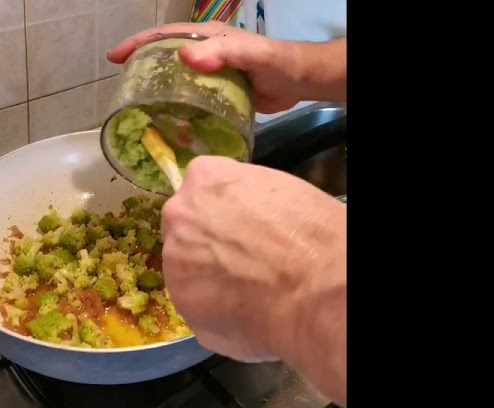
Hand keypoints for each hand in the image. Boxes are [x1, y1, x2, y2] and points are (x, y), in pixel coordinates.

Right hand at [106, 22, 307, 113]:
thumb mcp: (250, 53)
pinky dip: (176, 104)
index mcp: (208, 36)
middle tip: (120, 81)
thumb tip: (184, 55)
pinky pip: (191, 95)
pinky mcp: (218, 91)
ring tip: (136, 103)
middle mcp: (205, 51)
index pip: (166, 35)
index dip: (139, 43)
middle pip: (165, 54)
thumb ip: (222, 52)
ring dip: (156, 85)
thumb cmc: (275, 62)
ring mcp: (210, 71)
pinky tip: (167, 120)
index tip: (115, 56)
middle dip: (141, 63)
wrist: (299, 82)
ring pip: (176, 76)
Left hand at [160, 156, 346, 364]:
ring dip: (209, 280)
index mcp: (204, 179)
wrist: (317, 287)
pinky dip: (217, 312)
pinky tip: (247, 314)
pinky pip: (198, 308)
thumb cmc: (310, 233)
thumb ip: (242, 199)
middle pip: (184, 229)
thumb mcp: (277, 190)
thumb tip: (238, 217)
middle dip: (206, 244)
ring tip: (249, 292)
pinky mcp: (183, 306)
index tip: (239, 227)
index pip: (200, 190)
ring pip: (187, 271)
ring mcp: (175, 264)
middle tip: (241, 261)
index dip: (221, 212)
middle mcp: (179, 217)